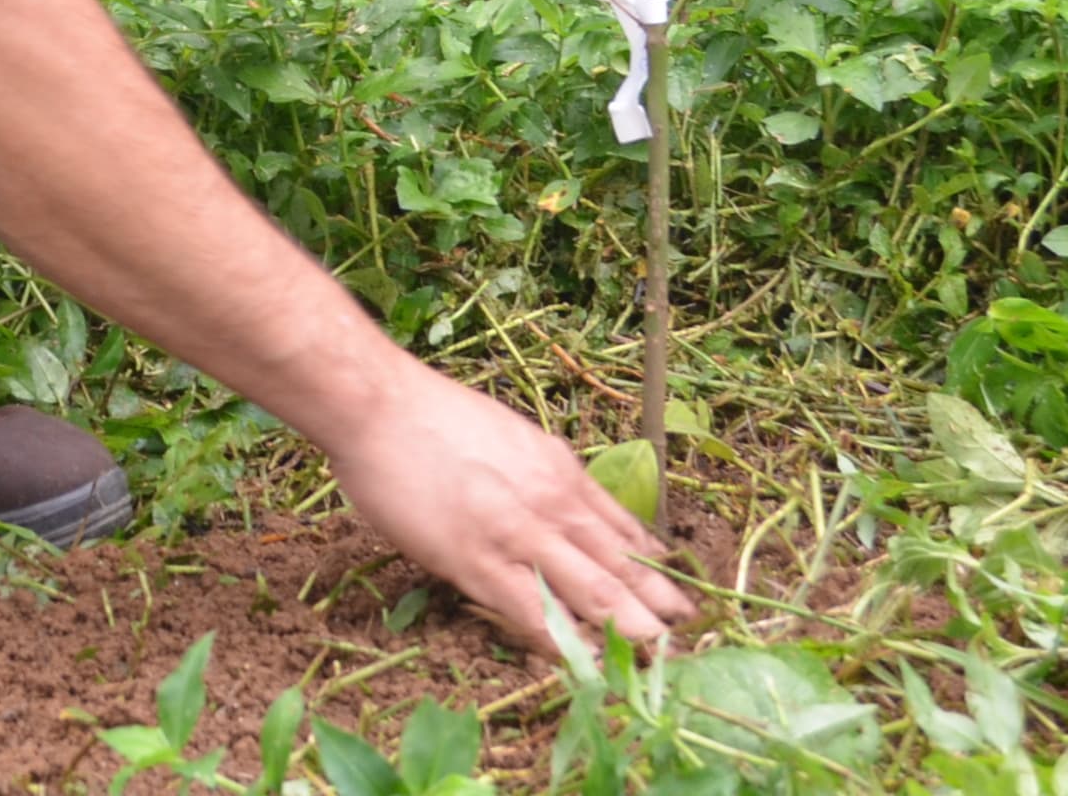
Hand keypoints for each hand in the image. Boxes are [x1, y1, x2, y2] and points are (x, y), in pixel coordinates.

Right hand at [323, 355, 695, 654]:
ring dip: (628, 627)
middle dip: (657, 605)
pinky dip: (562, 639)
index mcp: (559, 471)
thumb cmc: (433, 416)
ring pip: (590, 590)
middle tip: (688, 637)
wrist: (379, 405)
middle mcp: (551, 503)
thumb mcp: (510, 434)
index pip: (622, 530)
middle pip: (619, 565)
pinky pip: (531, 611)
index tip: (676, 594)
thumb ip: (542, 472)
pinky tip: (583, 662)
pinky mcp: (477, 561)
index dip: (653, 568)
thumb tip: (564, 500)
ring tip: (658, 656)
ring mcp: (517, 534)